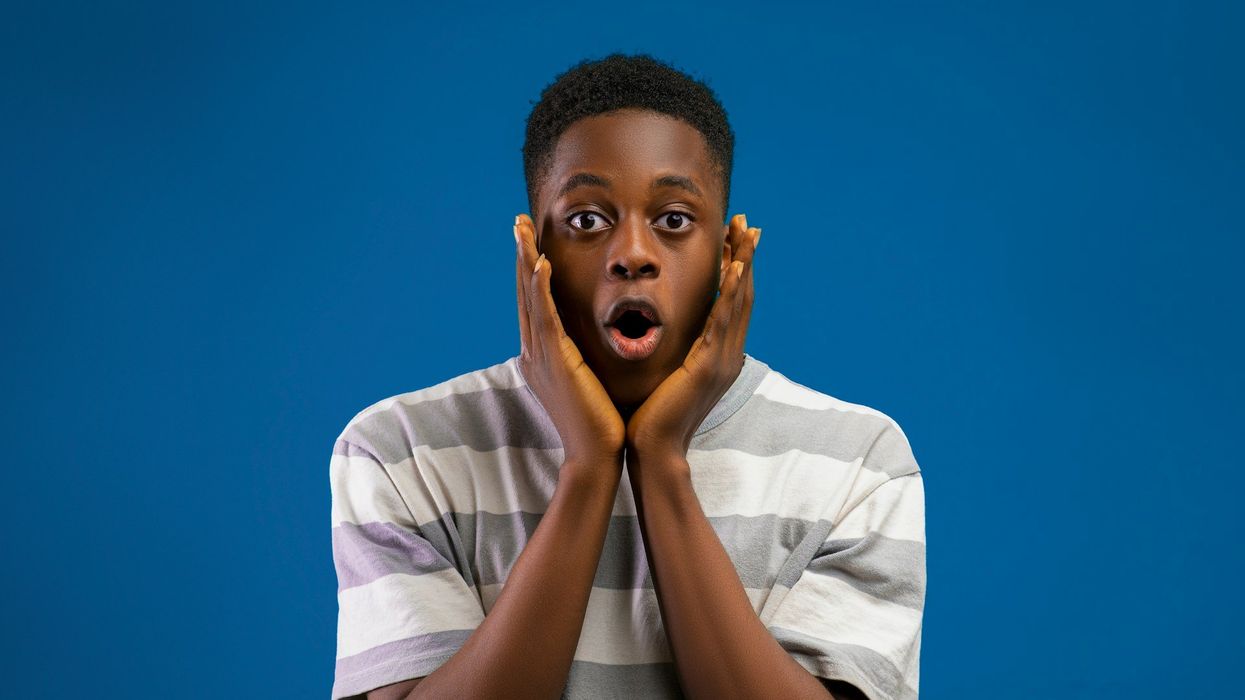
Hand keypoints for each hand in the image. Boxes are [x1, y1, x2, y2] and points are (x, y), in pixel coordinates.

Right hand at [514, 213, 625, 468]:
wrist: (596, 456)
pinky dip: (540, 288)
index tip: (531, 240)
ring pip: (530, 298)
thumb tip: (586, 347)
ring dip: (526, 260)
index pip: (534, 303)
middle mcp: (534, 352)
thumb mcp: (585, 382)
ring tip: (523, 229)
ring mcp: (541, 356)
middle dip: (522, 255)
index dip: (530, 270)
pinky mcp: (554, 361)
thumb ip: (580, 360)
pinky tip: (541, 263)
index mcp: (542, 356)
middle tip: (519, 222)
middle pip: (525, 293)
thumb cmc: (599, 424)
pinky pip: (544, 317)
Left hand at [625, 213, 759, 464]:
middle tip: (748, 223)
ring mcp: (721, 361)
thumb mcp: (669, 376)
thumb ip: (677, 354)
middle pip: (743, 295)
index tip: (736, 238)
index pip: (732, 303)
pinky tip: (735, 269)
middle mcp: (727, 355)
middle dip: (745, 257)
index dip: (736, 269)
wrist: (653, 451)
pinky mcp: (708, 367)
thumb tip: (668, 335)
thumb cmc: (652, 417)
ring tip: (746, 232)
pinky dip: (731, 294)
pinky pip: (723, 322)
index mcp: (717, 356)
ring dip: (743, 264)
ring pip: (739, 302)